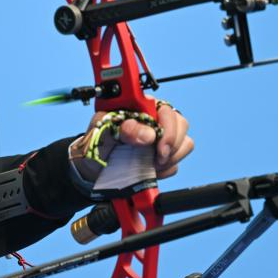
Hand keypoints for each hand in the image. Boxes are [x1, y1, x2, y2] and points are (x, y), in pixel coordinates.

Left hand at [71, 102, 193, 183]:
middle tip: (155, 157)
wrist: (92, 167)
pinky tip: (149, 170)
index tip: (157, 142)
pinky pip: (176, 164)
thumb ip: (124, 129)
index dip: (167, 125)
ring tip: (150, 164)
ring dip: (169, 158)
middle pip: (181, 125)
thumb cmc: (97, 143)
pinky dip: (165, 170)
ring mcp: (162, 139)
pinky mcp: (164, 158)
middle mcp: (155, 121)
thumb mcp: (103, 131)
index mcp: (141, 107)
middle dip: (171, 144)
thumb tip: (148, 134)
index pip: (166, 109)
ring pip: (185, 144)